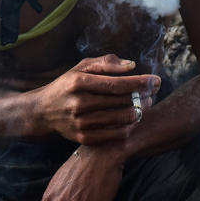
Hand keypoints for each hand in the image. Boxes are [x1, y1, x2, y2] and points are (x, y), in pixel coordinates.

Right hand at [33, 55, 159, 144]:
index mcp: (79, 82)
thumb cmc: (68, 84)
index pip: (117, 84)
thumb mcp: (82, 67)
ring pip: (122, 118)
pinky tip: (133, 118)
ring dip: (140, 111)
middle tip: (153, 92)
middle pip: (123, 101)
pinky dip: (129, 126)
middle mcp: (79, 103)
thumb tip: (132, 65)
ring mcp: (81, 122)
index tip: (156, 80)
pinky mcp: (83, 138)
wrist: (42, 111)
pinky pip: (116, 134)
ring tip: (145, 104)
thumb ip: (107, 63)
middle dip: (144, 96)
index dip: (140, 82)